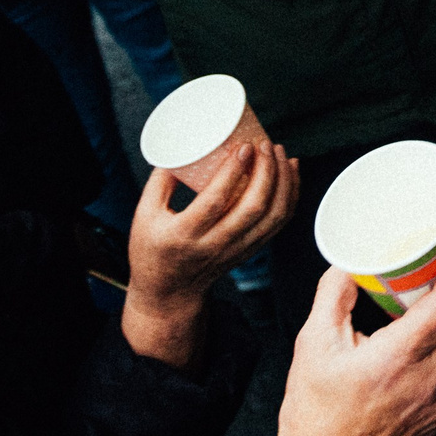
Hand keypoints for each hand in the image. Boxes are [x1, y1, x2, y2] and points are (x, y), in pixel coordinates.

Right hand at [122, 134, 298, 368]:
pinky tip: (291, 174)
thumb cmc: (152, 248)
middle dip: (267, 171)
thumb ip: (162, 180)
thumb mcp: (145, 214)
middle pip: (253, 207)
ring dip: (284, 182)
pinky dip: (290, 197)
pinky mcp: (250, 251)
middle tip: (266, 144)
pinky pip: (278, 224)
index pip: (215, 201)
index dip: (234, 171)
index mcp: (183, 235)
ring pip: (273, 217)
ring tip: (282, 154)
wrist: (168, 292)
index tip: (245, 146)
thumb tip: (183, 144)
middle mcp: (214, 245)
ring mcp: (236, 250)